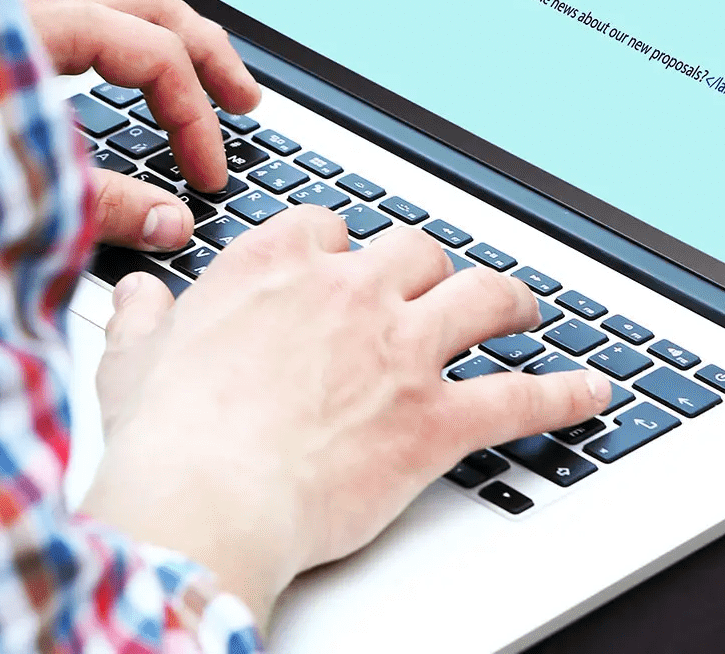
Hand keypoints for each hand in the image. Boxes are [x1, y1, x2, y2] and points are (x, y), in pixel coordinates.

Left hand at [20, 0, 259, 248]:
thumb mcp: (13, 195)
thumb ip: (100, 208)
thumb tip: (172, 223)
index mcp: (38, 26)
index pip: (155, 55)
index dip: (195, 117)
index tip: (208, 176)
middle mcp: (20, 2)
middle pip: (147, 2)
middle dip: (205, 52)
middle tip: (244, 101)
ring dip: (162, 26)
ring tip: (195, 66)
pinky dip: (111, 21)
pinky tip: (115, 54)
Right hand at [80, 207, 610, 625]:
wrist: (207, 498)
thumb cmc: (168, 438)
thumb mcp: (133, 361)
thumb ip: (144, 321)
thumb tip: (139, 298)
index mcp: (276, 267)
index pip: (331, 227)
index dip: (344, 248)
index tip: (345, 264)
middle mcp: (349, 293)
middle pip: (415, 252)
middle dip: (431, 269)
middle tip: (441, 288)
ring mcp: (400, 351)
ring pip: (481, 299)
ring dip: (512, 302)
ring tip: (526, 310)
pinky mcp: (435, 418)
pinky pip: (518, 397)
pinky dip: (563, 395)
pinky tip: (591, 392)